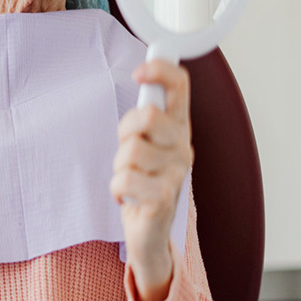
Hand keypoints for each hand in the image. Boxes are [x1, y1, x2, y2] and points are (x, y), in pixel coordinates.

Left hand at [110, 59, 192, 300]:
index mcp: (178, 127)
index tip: (139, 72)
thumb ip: (145, 112)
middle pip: (148, 115)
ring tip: (129, 175)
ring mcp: (176, 174)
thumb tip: (144, 75)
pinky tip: (127, 195)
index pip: (181, 86)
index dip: (161, 70)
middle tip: (128, 148)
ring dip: (119, 164)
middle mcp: (183, 147)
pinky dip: (116, 187)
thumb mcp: (143, 140)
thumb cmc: (143, 179)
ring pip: (131, 149)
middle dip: (126, 130)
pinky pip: (125, 179)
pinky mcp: (164, 199)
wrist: (149, 231)